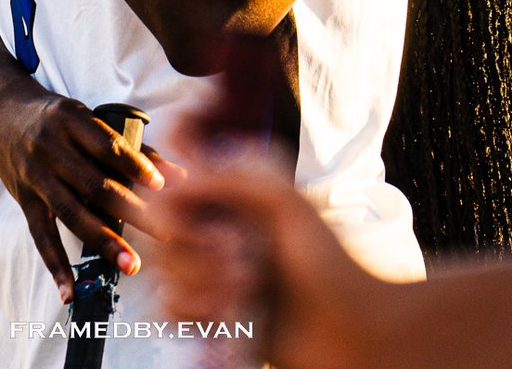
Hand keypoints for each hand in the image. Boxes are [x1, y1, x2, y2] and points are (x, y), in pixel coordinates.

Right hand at [0, 88, 172, 303]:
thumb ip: (132, 148)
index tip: (162, 186)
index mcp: (71, 119)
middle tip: (165, 233)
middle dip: (132, 211)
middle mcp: (51, 147)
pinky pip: (41, 236)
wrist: (0, 114)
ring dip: (103, 241)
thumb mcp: (87, 119)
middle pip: (94, 184)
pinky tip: (70, 291)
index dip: (134, 165)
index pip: (106, 145)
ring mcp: (36, 175)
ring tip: (131, 265)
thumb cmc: (56, 117)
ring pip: (72, 212)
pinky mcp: (24, 200)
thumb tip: (180, 175)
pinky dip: (56, 266)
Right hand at [155, 129, 379, 368]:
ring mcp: (212, 267)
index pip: (177, 177)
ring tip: (246, 289)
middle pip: (161, 227)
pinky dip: (196, 311)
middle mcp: (218, 224)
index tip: (186, 209)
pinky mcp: (210, 308)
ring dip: (201, 283)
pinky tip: (230, 313)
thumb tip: (181, 181)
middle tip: (238, 256)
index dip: (172, 191)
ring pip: (165, 269)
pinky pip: (171, 307)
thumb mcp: (286, 207)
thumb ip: (231, 181)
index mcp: (236, 189)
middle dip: (195, 248)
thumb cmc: (331, 268)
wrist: (349, 334)